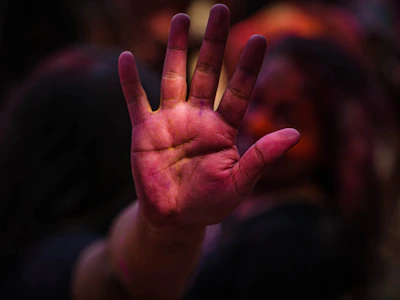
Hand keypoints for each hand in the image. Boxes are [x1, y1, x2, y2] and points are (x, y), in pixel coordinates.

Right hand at [118, 4, 299, 228]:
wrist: (175, 217)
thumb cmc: (209, 203)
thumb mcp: (239, 183)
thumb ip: (261, 157)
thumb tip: (295, 133)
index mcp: (222, 129)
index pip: (238, 91)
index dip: (247, 66)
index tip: (259, 39)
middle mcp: (197, 118)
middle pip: (206, 73)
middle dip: (213, 43)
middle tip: (220, 10)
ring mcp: (169, 121)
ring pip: (173, 77)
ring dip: (176, 49)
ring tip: (182, 18)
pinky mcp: (143, 131)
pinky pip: (136, 100)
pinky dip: (130, 81)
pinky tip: (125, 57)